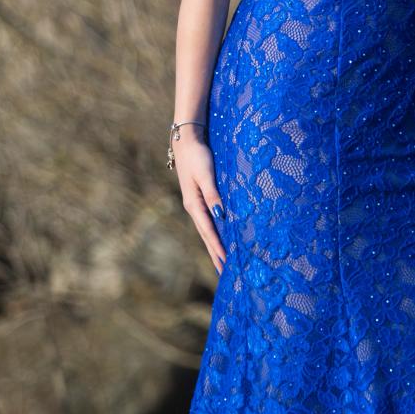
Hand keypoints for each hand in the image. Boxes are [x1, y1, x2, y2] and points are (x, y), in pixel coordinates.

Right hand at [173, 131, 226, 273]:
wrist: (187, 141)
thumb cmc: (198, 156)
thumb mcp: (206, 175)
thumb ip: (213, 195)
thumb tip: (221, 215)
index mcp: (194, 205)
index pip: (209, 232)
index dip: (218, 248)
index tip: (227, 263)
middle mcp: (193, 207)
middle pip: (206, 236)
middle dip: (215, 254)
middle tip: (225, 273)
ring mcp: (195, 204)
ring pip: (207, 230)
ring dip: (214, 246)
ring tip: (222, 261)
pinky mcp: (199, 198)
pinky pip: (207, 221)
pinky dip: (214, 233)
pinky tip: (219, 237)